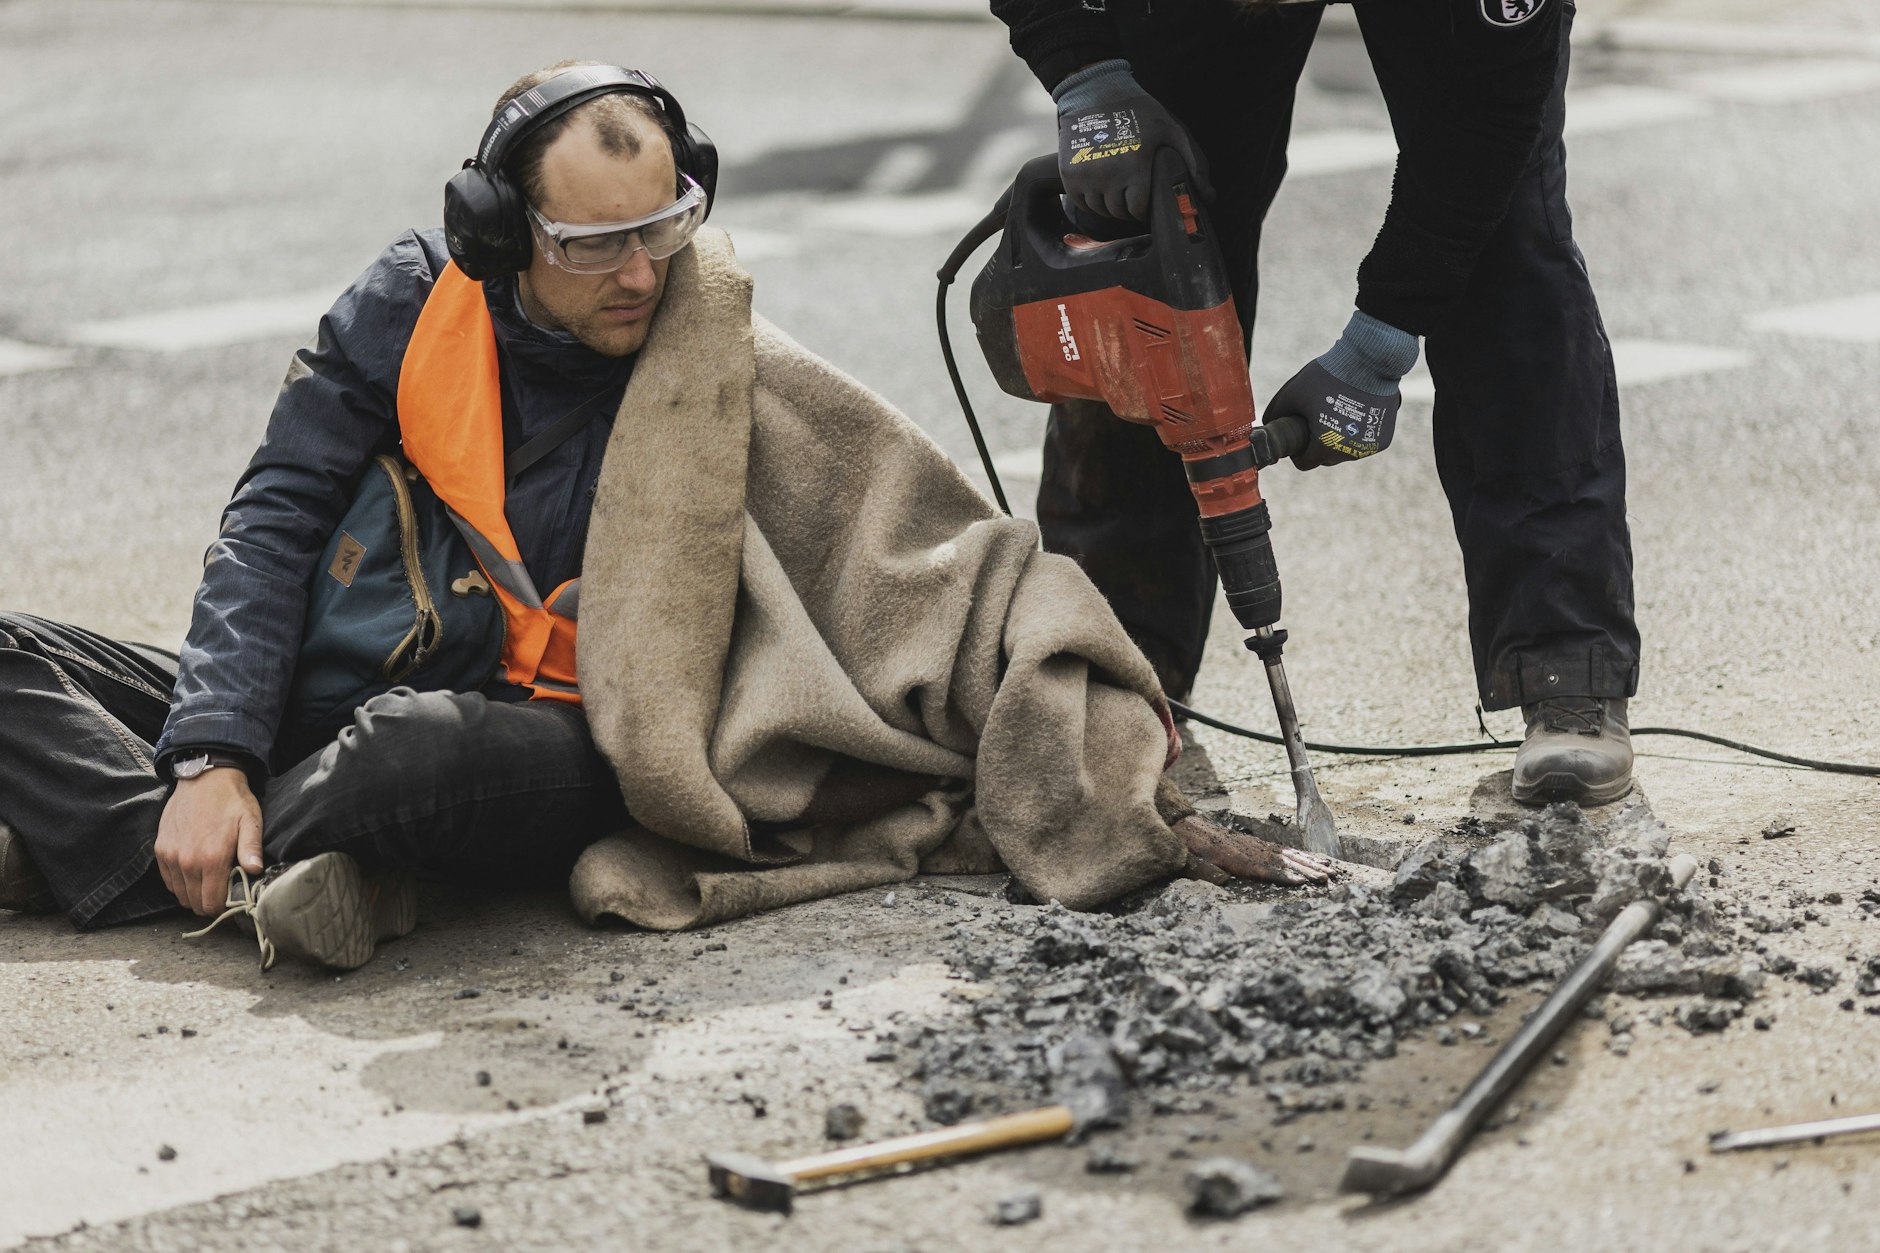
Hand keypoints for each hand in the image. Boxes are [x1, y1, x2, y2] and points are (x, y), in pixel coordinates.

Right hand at [156, 769, 262, 914]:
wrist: (204, 778)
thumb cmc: (232, 800)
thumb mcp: (251, 821)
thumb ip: (251, 848)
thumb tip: (255, 871)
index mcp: (211, 859)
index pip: (212, 903)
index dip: (223, 907)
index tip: (231, 899)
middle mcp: (187, 862)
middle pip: (195, 903)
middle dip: (209, 903)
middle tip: (222, 892)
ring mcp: (171, 856)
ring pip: (180, 894)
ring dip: (194, 894)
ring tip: (209, 882)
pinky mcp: (160, 850)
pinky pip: (168, 880)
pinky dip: (180, 883)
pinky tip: (194, 873)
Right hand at [1053, 60, 1210, 221]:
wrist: (1095, 90)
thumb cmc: (1139, 110)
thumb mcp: (1172, 130)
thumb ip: (1195, 163)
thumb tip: (1210, 198)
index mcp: (1136, 167)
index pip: (1138, 209)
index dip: (1143, 208)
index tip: (1145, 201)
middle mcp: (1109, 175)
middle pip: (1118, 212)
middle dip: (1127, 208)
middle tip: (1131, 197)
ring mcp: (1086, 175)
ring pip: (1099, 209)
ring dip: (1108, 206)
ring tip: (1116, 192)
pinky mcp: (1069, 173)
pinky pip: (1080, 202)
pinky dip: (1089, 201)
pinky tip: (1099, 188)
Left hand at [1173, 814, 1336, 886]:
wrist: (1188, 828)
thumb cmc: (1190, 850)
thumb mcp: (1189, 862)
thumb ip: (1205, 871)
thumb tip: (1224, 880)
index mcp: (1235, 857)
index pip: (1264, 868)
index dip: (1284, 875)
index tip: (1302, 882)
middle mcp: (1250, 850)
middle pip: (1283, 861)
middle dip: (1307, 870)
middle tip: (1328, 879)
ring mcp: (1256, 846)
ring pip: (1287, 855)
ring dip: (1310, 863)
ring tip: (1330, 870)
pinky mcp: (1258, 845)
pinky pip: (1283, 850)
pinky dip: (1301, 855)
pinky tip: (1314, 859)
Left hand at [1266, 311, 1418, 469]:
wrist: (1370, 361)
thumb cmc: (1328, 376)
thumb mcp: (1293, 393)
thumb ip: (1276, 413)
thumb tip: (1267, 425)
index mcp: (1324, 446)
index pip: (1304, 463)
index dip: (1297, 451)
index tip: (1299, 435)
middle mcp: (1348, 452)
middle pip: (1325, 459)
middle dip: (1318, 445)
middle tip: (1317, 421)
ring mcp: (1368, 448)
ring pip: (1345, 452)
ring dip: (1338, 441)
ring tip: (1336, 415)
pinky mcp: (1383, 440)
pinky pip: (1363, 444)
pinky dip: (1357, 435)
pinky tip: (1354, 415)